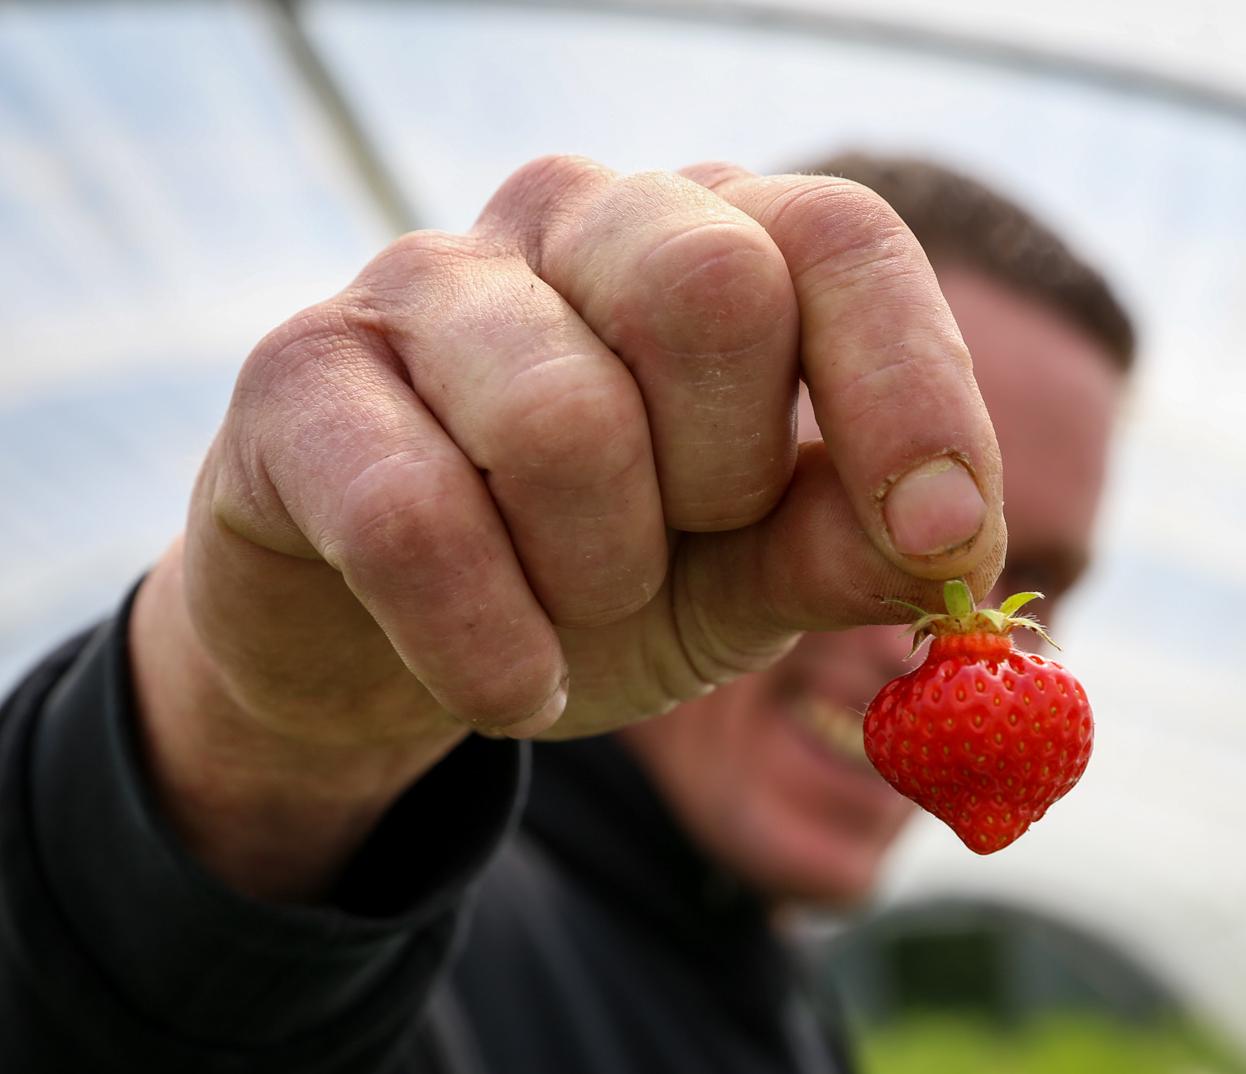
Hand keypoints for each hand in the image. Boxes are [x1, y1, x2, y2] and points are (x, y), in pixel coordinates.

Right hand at [129, 156, 1004, 898]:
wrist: (385, 640)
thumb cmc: (594, 579)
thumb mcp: (747, 580)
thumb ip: (846, 554)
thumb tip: (947, 552)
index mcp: (717, 238)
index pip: (842, 241)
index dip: (910, 391)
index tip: (943, 542)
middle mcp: (577, 218)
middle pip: (709, 291)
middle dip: (723, 478)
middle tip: (685, 548)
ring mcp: (425, 279)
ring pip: (563, 420)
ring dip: (598, 576)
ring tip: (575, 609)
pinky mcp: (297, 375)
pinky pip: (416, 519)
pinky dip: (489, 643)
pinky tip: (510, 683)